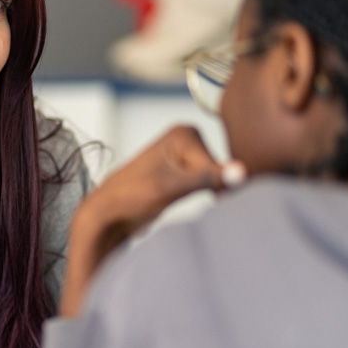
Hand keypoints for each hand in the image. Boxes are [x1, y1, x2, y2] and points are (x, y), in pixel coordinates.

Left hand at [60, 126, 244, 316]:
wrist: (107, 214)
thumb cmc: (131, 197)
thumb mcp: (172, 187)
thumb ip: (208, 178)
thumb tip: (240, 173)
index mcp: (183, 133)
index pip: (220, 165)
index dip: (219, 188)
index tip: (211, 204)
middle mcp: (186, 138)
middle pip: (220, 171)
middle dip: (215, 191)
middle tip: (191, 204)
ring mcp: (185, 155)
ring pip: (216, 180)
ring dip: (212, 196)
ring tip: (183, 202)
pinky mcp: (183, 172)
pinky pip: (209, 185)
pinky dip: (208, 197)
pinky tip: (191, 204)